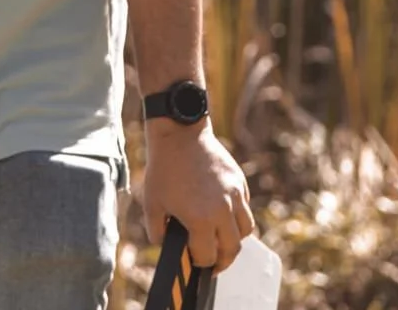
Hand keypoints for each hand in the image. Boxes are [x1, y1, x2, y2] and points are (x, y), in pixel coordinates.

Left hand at [140, 120, 253, 271]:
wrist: (180, 133)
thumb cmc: (163, 169)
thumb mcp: (152, 205)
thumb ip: (158, 233)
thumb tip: (166, 247)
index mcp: (201, 219)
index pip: (207, 256)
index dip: (200, 264)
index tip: (194, 263)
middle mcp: (223, 210)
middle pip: (232, 249)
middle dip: (222, 261)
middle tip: (212, 264)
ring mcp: (235, 195)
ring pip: (245, 230)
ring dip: (234, 240)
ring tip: (221, 241)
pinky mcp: (240, 182)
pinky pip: (245, 208)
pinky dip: (237, 217)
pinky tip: (222, 215)